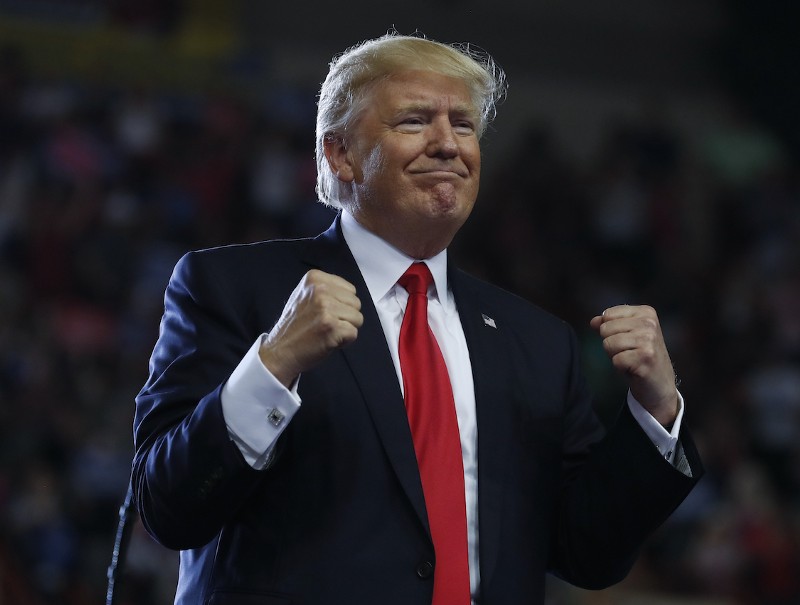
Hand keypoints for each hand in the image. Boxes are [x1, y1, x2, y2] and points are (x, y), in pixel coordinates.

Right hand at [259, 270, 362, 386]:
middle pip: (356, 303)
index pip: (350, 290)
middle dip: (346, 317)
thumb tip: (350, 294)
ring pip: (358, 318)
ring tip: (326, 331)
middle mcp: (320, 290)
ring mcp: (326, 308)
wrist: (280, 351)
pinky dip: (344, 341)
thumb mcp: (305, 295)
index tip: (324, 312)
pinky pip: (354, 333)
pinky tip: (328, 340)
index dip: (342, 305)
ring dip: (346, 329)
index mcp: (315, 278)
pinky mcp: (332, 327)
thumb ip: (327, 290)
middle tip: (325, 324)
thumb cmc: (295, 326)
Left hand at [590, 305, 677, 425]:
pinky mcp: (645, 357)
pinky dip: (620, 367)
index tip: (627, 340)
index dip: (610, 331)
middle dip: (611, 344)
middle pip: (606, 329)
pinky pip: (616, 360)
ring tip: (631, 359)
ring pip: (609, 344)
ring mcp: (649, 340)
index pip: (608, 315)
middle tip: (628, 352)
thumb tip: (594, 321)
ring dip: (615, 356)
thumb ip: (610, 325)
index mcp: (646, 312)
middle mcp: (649, 323)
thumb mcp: (627, 335)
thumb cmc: (641, 357)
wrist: (660, 384)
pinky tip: (633, 368)